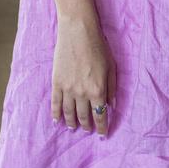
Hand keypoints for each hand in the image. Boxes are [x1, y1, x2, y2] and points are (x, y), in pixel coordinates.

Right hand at [51, 15, 116, 135]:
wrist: (78, 32)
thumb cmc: (98, 46)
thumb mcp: (111, 66)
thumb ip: (112, 87)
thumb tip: (113, 105)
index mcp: (98, 90)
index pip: (100, 115)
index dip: (101, 127)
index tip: (102, 135)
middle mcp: (82, 93)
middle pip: (84, 116)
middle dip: (87, 125)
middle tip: (88, 130)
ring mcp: (68, 89)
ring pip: (69, 113)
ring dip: (72, 122)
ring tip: (73, 128)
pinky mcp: (57, 83)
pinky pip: (56, 104)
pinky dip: (56, 114)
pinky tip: (57, 120)